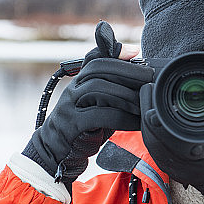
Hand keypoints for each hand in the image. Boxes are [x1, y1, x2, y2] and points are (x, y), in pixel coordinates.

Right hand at [22, 22, 153, 187]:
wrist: (55, 151)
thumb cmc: (82, 128)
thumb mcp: (98, 106)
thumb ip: (113, 92)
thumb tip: (137, 82)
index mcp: (79, 82)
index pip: (95, 58)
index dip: (114, 51)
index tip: (136, 52)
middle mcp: (73, 89)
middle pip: (98, 69)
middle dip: (127, 71)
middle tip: (149, 80)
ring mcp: (70, 105)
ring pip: (97, 88)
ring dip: (125, 95)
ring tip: (143, 104)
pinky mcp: (72, 124)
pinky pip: (98, 115)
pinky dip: (121, 118)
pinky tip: (135, 123)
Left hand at [139, 60, 203, 203]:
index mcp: (196, 149)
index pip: (164, 126)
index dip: (155, 107)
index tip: (153, 89)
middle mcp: (178, 159)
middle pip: (150, 128)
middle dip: (150, 105)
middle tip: (153, 86)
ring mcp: (171, 165)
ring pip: (148, 136)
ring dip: (149, 115)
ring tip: (152, 95)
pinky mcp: (167, 167)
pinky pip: (152, 144)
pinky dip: (152, 127)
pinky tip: (156, 114)